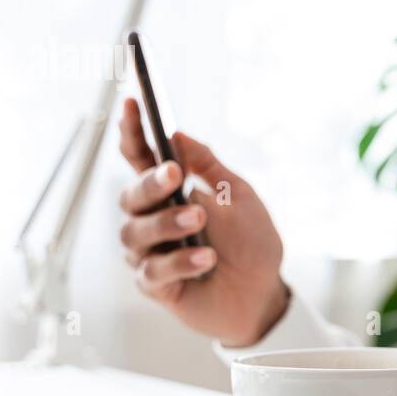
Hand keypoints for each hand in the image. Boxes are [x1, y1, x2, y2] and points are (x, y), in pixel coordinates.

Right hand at [117, 98, 289, 345]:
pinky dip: (181, 262)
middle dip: (151, 184)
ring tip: (199, 221)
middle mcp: (153, 219)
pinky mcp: (156, 286)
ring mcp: (150, 253)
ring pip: (136, 233)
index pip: (141, 158)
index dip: (132, 131)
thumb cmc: (251, 243)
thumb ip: (208, 166)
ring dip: (169, 224)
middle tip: (174, 176)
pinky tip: (206, 259)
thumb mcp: (238, 196)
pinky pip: (153, 271)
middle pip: (131, 195)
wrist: (265, 294)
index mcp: (171, 192)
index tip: (131, 102)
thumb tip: (177, 134)